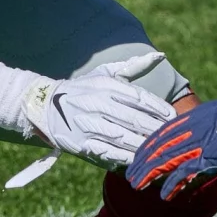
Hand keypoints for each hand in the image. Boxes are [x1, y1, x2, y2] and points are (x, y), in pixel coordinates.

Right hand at [0, 53, 177, 169]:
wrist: (42, 106)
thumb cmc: (81, 89)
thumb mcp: (104, 73)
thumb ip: (133, 67)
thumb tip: (160, 55)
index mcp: (106, 85)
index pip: (139, 97)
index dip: (158, 108)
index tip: (173, 117)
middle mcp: (97, 102)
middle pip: (134, 118)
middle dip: (156, 129)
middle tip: (174, 136)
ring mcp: (88, 123)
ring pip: (123, 136)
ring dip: (144, 145)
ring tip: (162, 150)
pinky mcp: (80, 142)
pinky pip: (107, 151)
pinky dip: (124, 157)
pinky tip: (140, 161)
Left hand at [126, 83, 216, 199]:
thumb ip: (211, 124)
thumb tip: (210, 131)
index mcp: (194, 118)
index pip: (163, 132)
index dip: (149, 146)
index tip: (138, 155)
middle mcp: (191, 131)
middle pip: (158, 147)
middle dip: (142, 161)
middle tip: (129, 174)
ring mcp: (199, 145)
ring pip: (165, 160)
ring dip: (149, 174)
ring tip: (136, 185)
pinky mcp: (208, 159)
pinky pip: (185, 174)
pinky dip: (173, 185)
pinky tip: (164, 195)